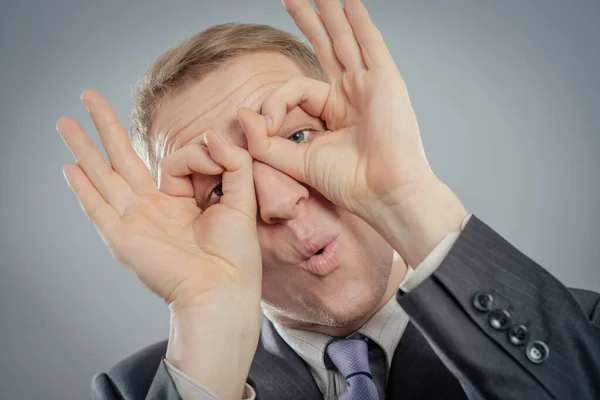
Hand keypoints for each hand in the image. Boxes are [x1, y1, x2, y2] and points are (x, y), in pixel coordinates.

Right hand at [57, 90, 260, 398]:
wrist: (223, 289)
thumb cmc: (235, 254)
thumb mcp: (242, 199)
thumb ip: (233, 162)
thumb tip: (211, 134)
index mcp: (180, 203)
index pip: (174, 162)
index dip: (197, 153)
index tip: (217, 157)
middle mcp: (153, 209)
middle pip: (123, 159)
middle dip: (105, 127)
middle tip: (88, 95)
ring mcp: (134, 222)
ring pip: (103, 175)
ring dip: (83, 147)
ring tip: (65, 121)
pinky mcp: (122, 236)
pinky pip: (97, 206)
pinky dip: (82, 187)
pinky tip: (70, 166)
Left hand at [241, 0, 432, 219]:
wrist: (384, 194)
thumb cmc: (349, 183)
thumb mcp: (296, 161)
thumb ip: (265, 142)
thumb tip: (241, 112)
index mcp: (334, 113)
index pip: (296, 90)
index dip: (276, 102)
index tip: (269, 125)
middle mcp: (352, 94)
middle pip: (326, 48)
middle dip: (308, 22)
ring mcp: (370, 85)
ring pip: (345, 40)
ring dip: (330, 13)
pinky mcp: (386, 80)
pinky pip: (370, 43)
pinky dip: (359, 21)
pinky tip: (347, 2)